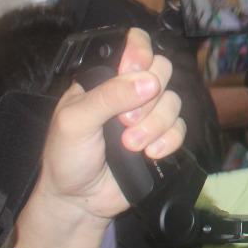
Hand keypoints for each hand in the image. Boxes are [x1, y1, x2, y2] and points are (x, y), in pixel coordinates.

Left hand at [14, 28, 185, 247]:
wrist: (79, 202)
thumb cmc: (66, 157)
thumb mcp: (75, 122)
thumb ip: (107, 97)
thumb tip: (149, 82)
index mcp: (105, 79)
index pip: (134, 46)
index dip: (140, 52)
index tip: (134, 71)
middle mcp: (130, 92)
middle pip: (161, 70)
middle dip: (148, 97)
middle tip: (124, 121)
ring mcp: (148, 115)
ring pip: (173, 101)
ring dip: (154, 125)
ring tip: (130, 146)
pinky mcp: (161, 139)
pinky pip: (180, 128)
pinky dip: (168, 141)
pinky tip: (150, 154)